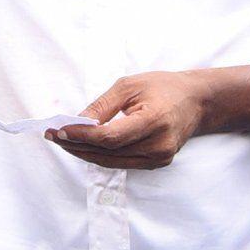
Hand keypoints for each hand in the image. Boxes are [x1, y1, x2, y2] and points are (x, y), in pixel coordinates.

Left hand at [48, 71, 207, 169]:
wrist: (197, 101)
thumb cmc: (163, 87)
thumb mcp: (130, 85)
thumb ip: (102, 105)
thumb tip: (76, 121)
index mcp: (154, 121)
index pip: (109, 137)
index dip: (81, 135)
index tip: (59, 128)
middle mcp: (158, 145)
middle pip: (107, 152)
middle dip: (76, 144)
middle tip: (52, 135)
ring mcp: (160, 158)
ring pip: (112, 161)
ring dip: (84, 152)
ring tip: (63, 140)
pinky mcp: (157, 163)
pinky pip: (122, 162)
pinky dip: (101, 155)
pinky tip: (84, 146)